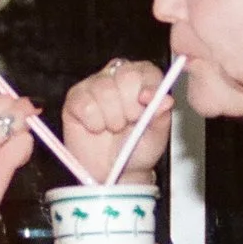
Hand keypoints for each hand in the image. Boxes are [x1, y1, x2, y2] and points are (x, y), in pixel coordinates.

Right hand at [63, 59, 175, 180]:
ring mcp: (95, 85)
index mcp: (143, 81)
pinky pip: (85, 104)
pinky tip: (97, 128)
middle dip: (130, 106)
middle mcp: (119, 77)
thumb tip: (166, 100)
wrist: (112, 172)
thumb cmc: (136, 151)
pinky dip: (94, 123)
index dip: (149, 85)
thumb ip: (160, 117)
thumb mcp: (155, 137)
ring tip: (113, 128)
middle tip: (129, 123)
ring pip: (104, 89)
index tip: (147, 101)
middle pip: (126, 75)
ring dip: (112, 118)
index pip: (147, 71)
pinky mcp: (76, 97)